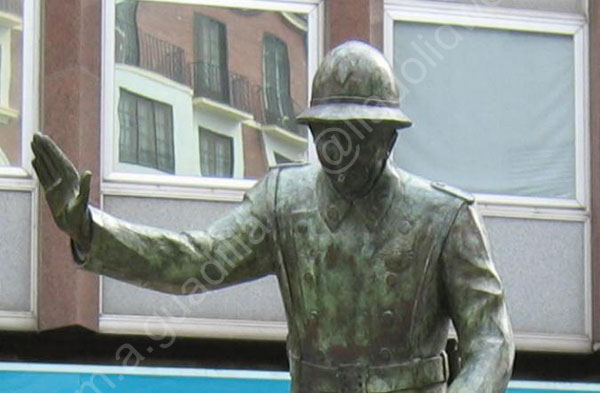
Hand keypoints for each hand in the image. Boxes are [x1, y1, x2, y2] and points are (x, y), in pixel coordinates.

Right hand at [31, 134, 91, 250]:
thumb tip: (88, 172)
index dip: (51, 149)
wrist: (77, 227)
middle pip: (53, 160)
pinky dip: (39, 168)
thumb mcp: (83, 202)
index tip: (44, 138)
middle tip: (36, 134)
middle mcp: (64, 180)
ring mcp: (58, 185)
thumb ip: (85, 187)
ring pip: (47, 166)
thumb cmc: (81, 216)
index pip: (59, 160)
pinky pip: (44, 177)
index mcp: (71, 179)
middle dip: (45, 148)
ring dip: (41, 154)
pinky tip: (35, 160)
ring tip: (34, 143)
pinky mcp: (52, 192)